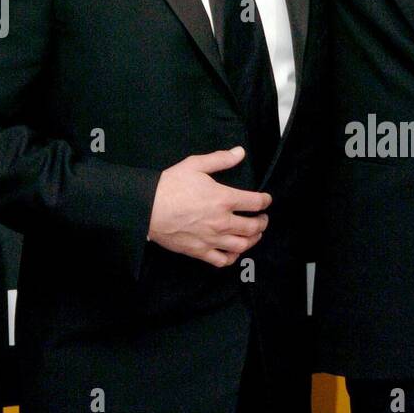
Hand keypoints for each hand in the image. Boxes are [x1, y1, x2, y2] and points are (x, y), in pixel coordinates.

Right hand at [147, 146, 270, 267]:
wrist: (147, 207)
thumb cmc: (170, 185)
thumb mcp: (196, 165)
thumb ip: (220, 159)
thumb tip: (240, 152)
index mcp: (224, 199)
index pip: (256, 203)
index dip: (265, 201)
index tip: (266, 200)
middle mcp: (222, 221)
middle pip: (254, 227)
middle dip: (263, 222)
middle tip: (262, 219)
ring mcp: (212, 238)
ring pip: (242, 245)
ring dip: (253, 240)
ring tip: (254, 235)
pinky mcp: (200, 251)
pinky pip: (223, 260)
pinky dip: (233, 257)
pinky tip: (234, 251)